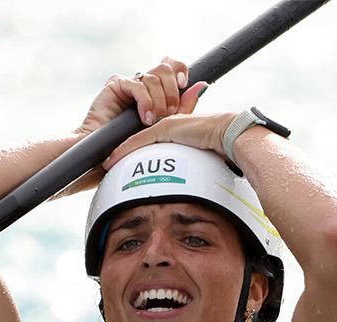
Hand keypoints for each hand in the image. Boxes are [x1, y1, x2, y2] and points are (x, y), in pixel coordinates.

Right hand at [76, 57, 207, 133]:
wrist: (108, 156)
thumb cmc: (137, 146)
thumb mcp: (168, 125)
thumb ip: (184, 106)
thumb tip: (203, 85)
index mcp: (157, 89)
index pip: (173, 66)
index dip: (180, 70)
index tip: (184, 84)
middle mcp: (144, 82)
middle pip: (165, 69)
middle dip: (172, 91)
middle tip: (169, 113)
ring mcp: (130, 82)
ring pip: (154, 77)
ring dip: (159, 102)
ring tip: (154, 122)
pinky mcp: (116, 84)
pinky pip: (138, 85)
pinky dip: (145, 102)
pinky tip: (145, 117)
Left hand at [103, 111, 236, 169]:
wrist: (231, 134)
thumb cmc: (224, 146)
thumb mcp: (206, 156)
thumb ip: (198, 163)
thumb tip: (201, 182)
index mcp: (178, 130)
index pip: (151, 139)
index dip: (136, 149)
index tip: (124, 161)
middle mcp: (170, 124)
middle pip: (141, 137)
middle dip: (124, 149)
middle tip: (109, 162)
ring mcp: (167, 125)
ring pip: (136, 138)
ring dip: (119, 151)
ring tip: (106, 163)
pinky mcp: (166, 129)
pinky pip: (139, 140)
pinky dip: (124, 150)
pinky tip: (112, 160)